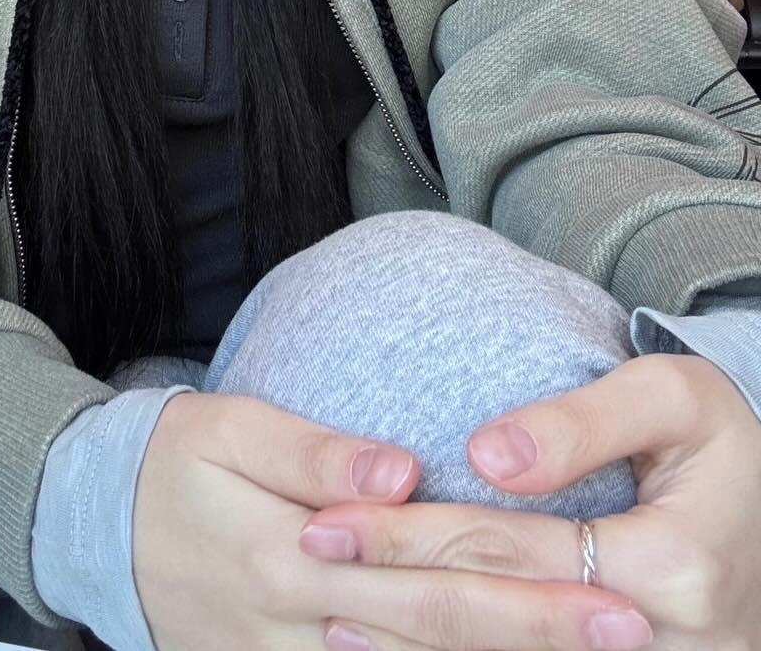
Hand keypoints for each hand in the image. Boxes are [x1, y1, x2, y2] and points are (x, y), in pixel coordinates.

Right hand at [133, 392, 650, 650]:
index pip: (423, 576)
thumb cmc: (174, 460)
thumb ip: (316, 452)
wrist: (95, 527)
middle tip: (626, 634)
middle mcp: (297, 625)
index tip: (602, 593)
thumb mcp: (230, 428)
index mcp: (290, 552)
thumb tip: (403, 471)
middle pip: (434, 639)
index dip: (519, 590)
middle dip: (537, 640)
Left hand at [298, 353, 758, 648]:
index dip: (410, 533)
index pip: (509, 550)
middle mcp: (656, 646)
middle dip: (392, 588)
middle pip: (495, 617)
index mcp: (669, 569)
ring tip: (330, 614)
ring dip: (414, 645)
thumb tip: (487, 456)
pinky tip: (398, 645)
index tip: (325, 516)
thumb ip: (581, 421)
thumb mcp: (676, 401)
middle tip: (309, 556)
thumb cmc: (720, 447)